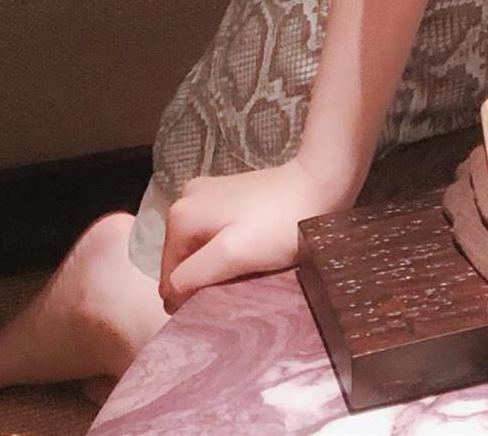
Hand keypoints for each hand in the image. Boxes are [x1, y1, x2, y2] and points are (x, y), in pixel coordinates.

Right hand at [158, 157, 349, 313]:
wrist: (318, 184)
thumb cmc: (278, 225)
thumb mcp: (232, 255)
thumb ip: (194, 276)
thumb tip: (170, 295)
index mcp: (180, 215)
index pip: (169, 277)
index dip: (189, 298)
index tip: (220, 302)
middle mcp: (184, 199)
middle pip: (182, 261)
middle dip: (201, 279)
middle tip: (234, 287)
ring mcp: (205, 194)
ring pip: (198, 249)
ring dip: (214, 266)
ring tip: (243, 273)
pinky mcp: (226, 195)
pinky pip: (213, 235)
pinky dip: (225, 250)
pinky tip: (248, 254)